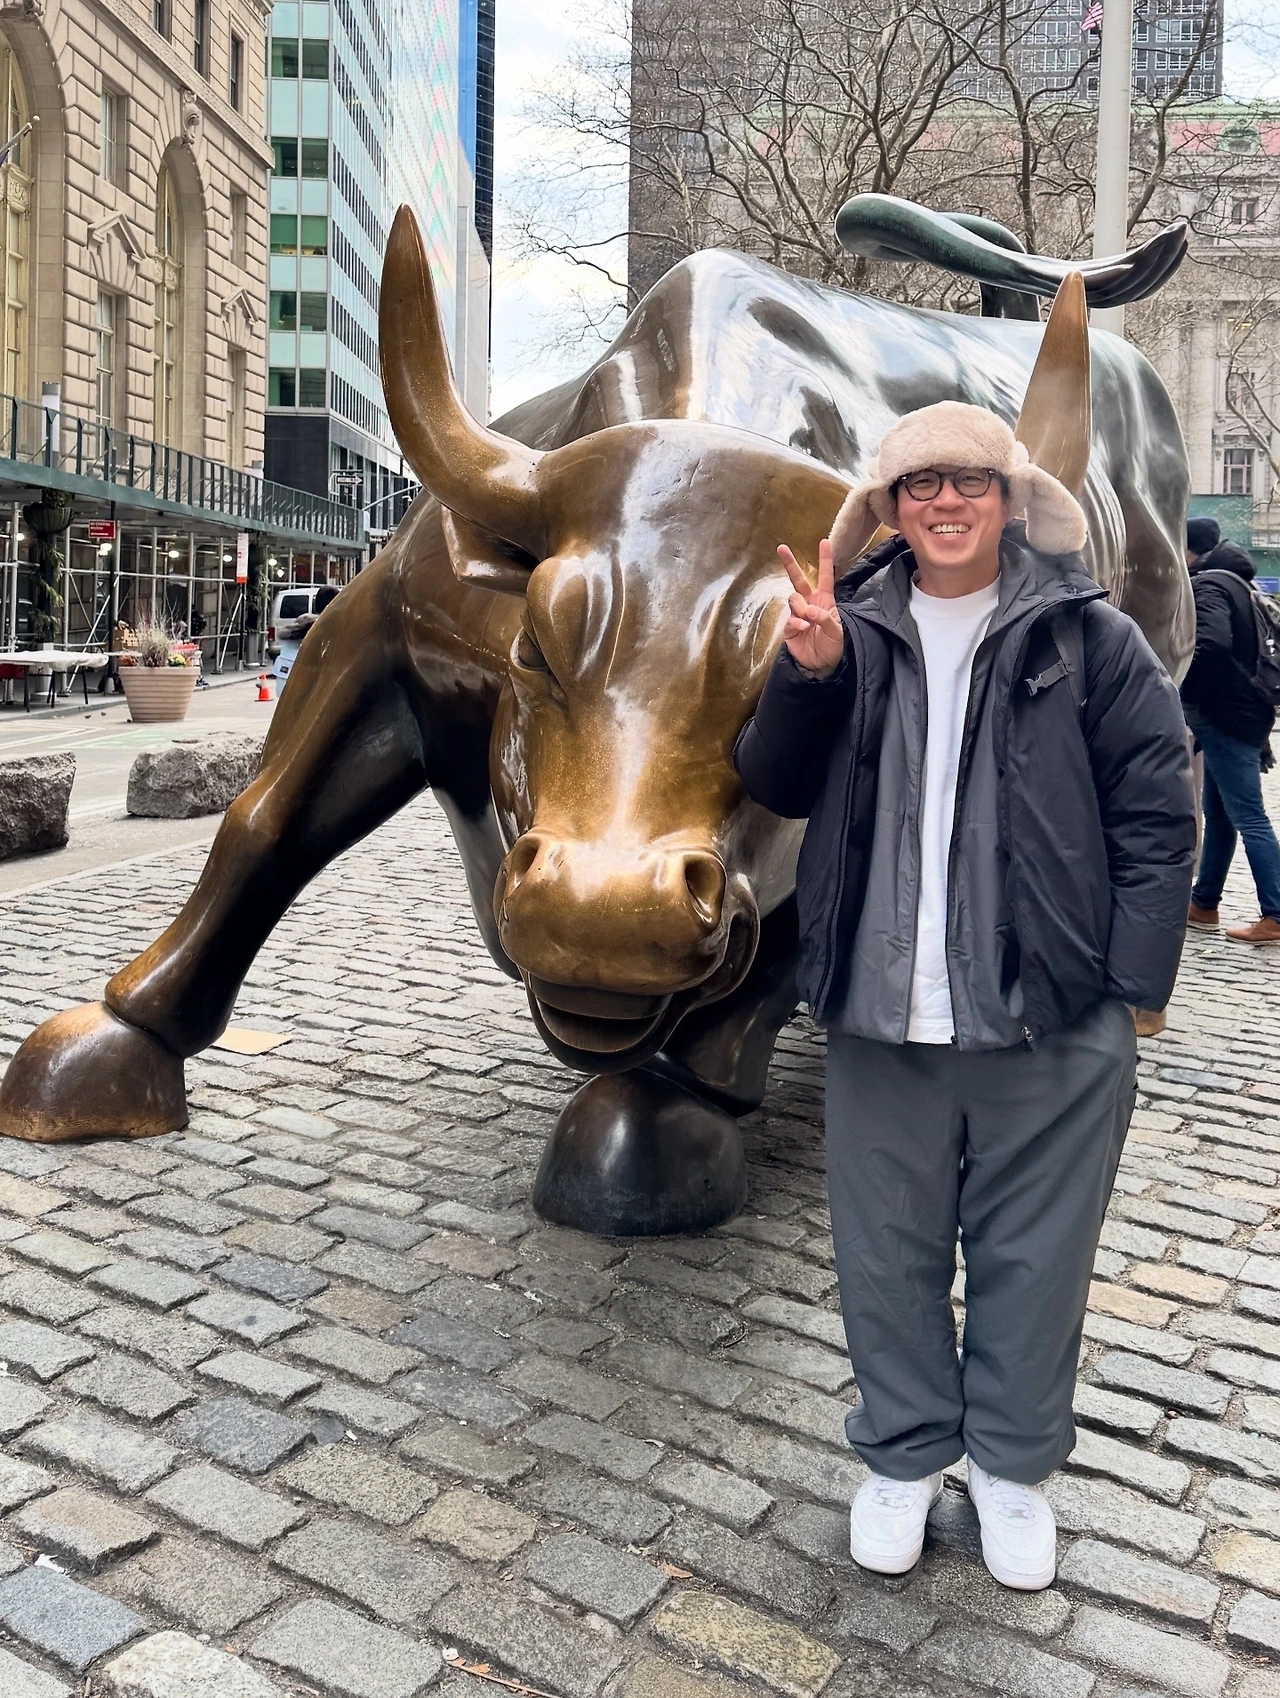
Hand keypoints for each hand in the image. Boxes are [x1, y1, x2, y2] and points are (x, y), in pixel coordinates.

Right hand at [779, 539, 843, 676]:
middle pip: (798, 580)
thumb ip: (826, 618)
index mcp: (824, 601)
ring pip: (793, 599)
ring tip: (809, 620)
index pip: (825, 577)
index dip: (825, 560)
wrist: (821, 666)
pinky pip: (790, 619)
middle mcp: (809, 604)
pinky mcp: (789, 628)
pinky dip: (797, 623)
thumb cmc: (832, 646)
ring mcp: (798, 615)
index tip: (824, 541)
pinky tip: (804, 629)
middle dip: (790, 564)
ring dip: (801, 607)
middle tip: (781, 548)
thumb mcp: (836, 632)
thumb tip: (810, 610)